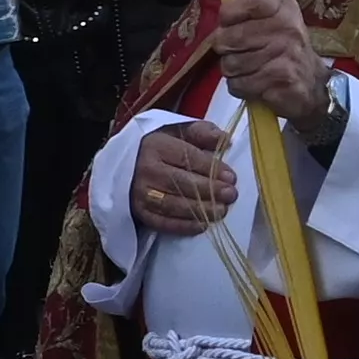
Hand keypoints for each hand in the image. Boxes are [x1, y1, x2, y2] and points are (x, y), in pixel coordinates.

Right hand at [131, 117, 237, 239]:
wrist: (127, 167)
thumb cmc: (160, 149)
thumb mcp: (178, 133)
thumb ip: (201, 132)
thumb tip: (224, 139)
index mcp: (156, 146)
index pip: (188, 158)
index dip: (212, 169)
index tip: (231, 177)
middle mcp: (146, 170)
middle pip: (182, 183)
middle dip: (210, 190)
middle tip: (230, 195)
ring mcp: (140, 194)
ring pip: (174, 205)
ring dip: (201, 210)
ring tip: (221, 211)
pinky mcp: (139, 213)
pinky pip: (163, 223)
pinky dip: (184, 226)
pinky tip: (202, 225)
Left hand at [213, 0, 331, 130]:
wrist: (312, 83)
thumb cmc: (284, 47)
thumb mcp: (273, 16)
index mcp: (282, 6)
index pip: (245, 0)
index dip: (228, 15)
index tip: (231, 23)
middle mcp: (286, 27)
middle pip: (227, 38)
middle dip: (227, 49)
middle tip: (242, 51)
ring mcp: (286, 54)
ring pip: (230, 64)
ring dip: (235, 71)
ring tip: (252, 68)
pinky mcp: (282, 80)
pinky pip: (239, 85)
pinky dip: (242, 88)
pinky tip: (257, 83)